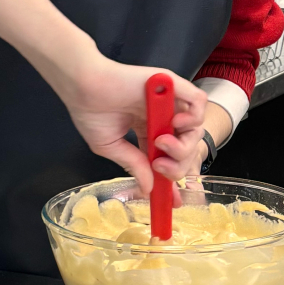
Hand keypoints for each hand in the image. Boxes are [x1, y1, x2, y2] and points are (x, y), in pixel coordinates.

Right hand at [61, 55, 206, 191]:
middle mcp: (161, 116)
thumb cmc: (91, 112)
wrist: (84, 87)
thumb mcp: (112, 147)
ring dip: (183, 145)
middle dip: (177, 164)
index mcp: (147, 129)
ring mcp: (168, 101)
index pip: (169, 157)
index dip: (173, 177)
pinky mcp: (172, 86)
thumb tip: (148, 188)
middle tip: (159, 165)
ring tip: (162, 143)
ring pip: (195, 129)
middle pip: (186, 147)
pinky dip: (194, 117)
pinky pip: (199, 102)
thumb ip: (134, 165)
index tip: (174, 199)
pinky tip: (176, 123)